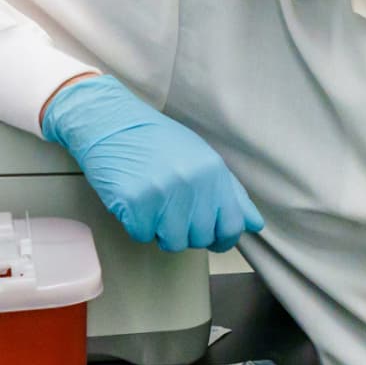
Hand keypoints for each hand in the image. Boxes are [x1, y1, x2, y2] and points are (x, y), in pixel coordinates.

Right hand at [41, 75, 264, 251]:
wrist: (111, 122)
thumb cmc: (155, 141)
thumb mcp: (200, 157)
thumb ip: (231, 192)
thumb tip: (255, 224)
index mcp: (213, 172)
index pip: (232, 226)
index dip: (221, 239)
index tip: (210, 238)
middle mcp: (193, 184)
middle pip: (200, 239)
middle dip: (185, 232)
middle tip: (169, 209)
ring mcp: (164, 194)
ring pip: (172, 242)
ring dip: (160, 230)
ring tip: (151, 203)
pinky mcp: (136, 203)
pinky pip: (142, 235)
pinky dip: (136, 224)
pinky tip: (133, 200)